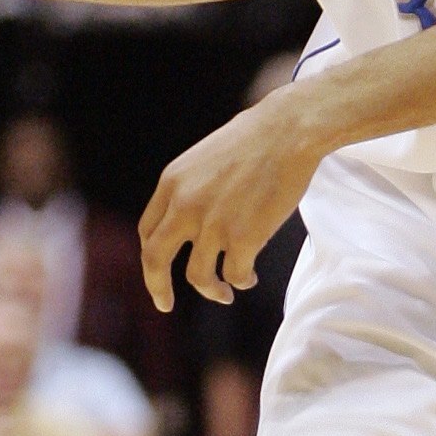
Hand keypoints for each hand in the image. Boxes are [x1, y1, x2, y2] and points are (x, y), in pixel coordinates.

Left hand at [141, 94, 326, 309]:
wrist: (288, 131)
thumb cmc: (255, 139)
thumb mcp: (205, 159)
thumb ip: (191, 189)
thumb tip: (191, 222)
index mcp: (172, 184)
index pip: (147, 231)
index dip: (151, 257)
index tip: (160, 272)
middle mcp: (184, 206)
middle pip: (155, 260)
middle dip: (158, 287)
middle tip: (165, 304)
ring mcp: (212, 224)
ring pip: (197, 276)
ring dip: (211, 290)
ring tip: (224, 294)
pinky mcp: (243, 237)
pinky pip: (234, 274)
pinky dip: (241, 281)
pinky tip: (249, 277)